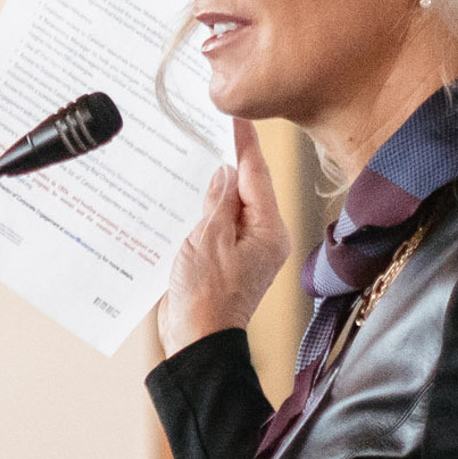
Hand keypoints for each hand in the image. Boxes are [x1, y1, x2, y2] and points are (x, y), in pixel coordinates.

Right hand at [158, 117, 292, 354]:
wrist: (198, 343)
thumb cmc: (205, 298)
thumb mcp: (207, 240)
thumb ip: (217, 203)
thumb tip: (224, 174)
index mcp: (268, 231)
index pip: (256, 175)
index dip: (245, 143)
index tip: (238, 115)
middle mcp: (262, 239)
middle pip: (246, 189)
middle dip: (229, 161)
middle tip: (214, 128)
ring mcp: (244, 252)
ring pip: (229, 207)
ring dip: (213, 187)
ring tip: (197, 157)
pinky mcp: (225, 262)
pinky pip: (217, 227)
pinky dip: (204, 210)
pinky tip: (189, 198)